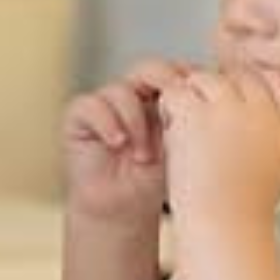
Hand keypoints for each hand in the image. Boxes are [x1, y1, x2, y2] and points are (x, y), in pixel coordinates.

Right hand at [62, 58, 194, 225]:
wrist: (123, 210)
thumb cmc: (155, 181)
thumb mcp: (181, 147)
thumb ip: (188, 119)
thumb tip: (200, 98)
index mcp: (163, 97)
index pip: (175, 71)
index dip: (186, 79)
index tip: (200, 96)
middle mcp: (134, 95)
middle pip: (148, 69)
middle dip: (163, 84)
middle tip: (173, 109)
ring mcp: (106, 104)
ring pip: (121, 90)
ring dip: (135, 121)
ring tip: (143, 155)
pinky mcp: (79, 117)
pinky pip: (91, 105)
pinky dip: (108, 123)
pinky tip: (118, 144)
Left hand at [157, 65, 279, 224]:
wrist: (223, 226)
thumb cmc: (243, 202)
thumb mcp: (275, 158)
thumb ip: (271, 123)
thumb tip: (251, 97)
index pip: (272, 78)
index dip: (248, 90)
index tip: (233, 114)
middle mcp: (264, 107)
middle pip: (234, 75)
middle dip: (216, 95)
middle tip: (206, 132)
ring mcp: (231, 106)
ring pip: (202, 79)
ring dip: (190, 102)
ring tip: (190, 137)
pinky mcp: (197, 112)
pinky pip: (175, 93)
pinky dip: (169, 112)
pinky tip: (175, 137)